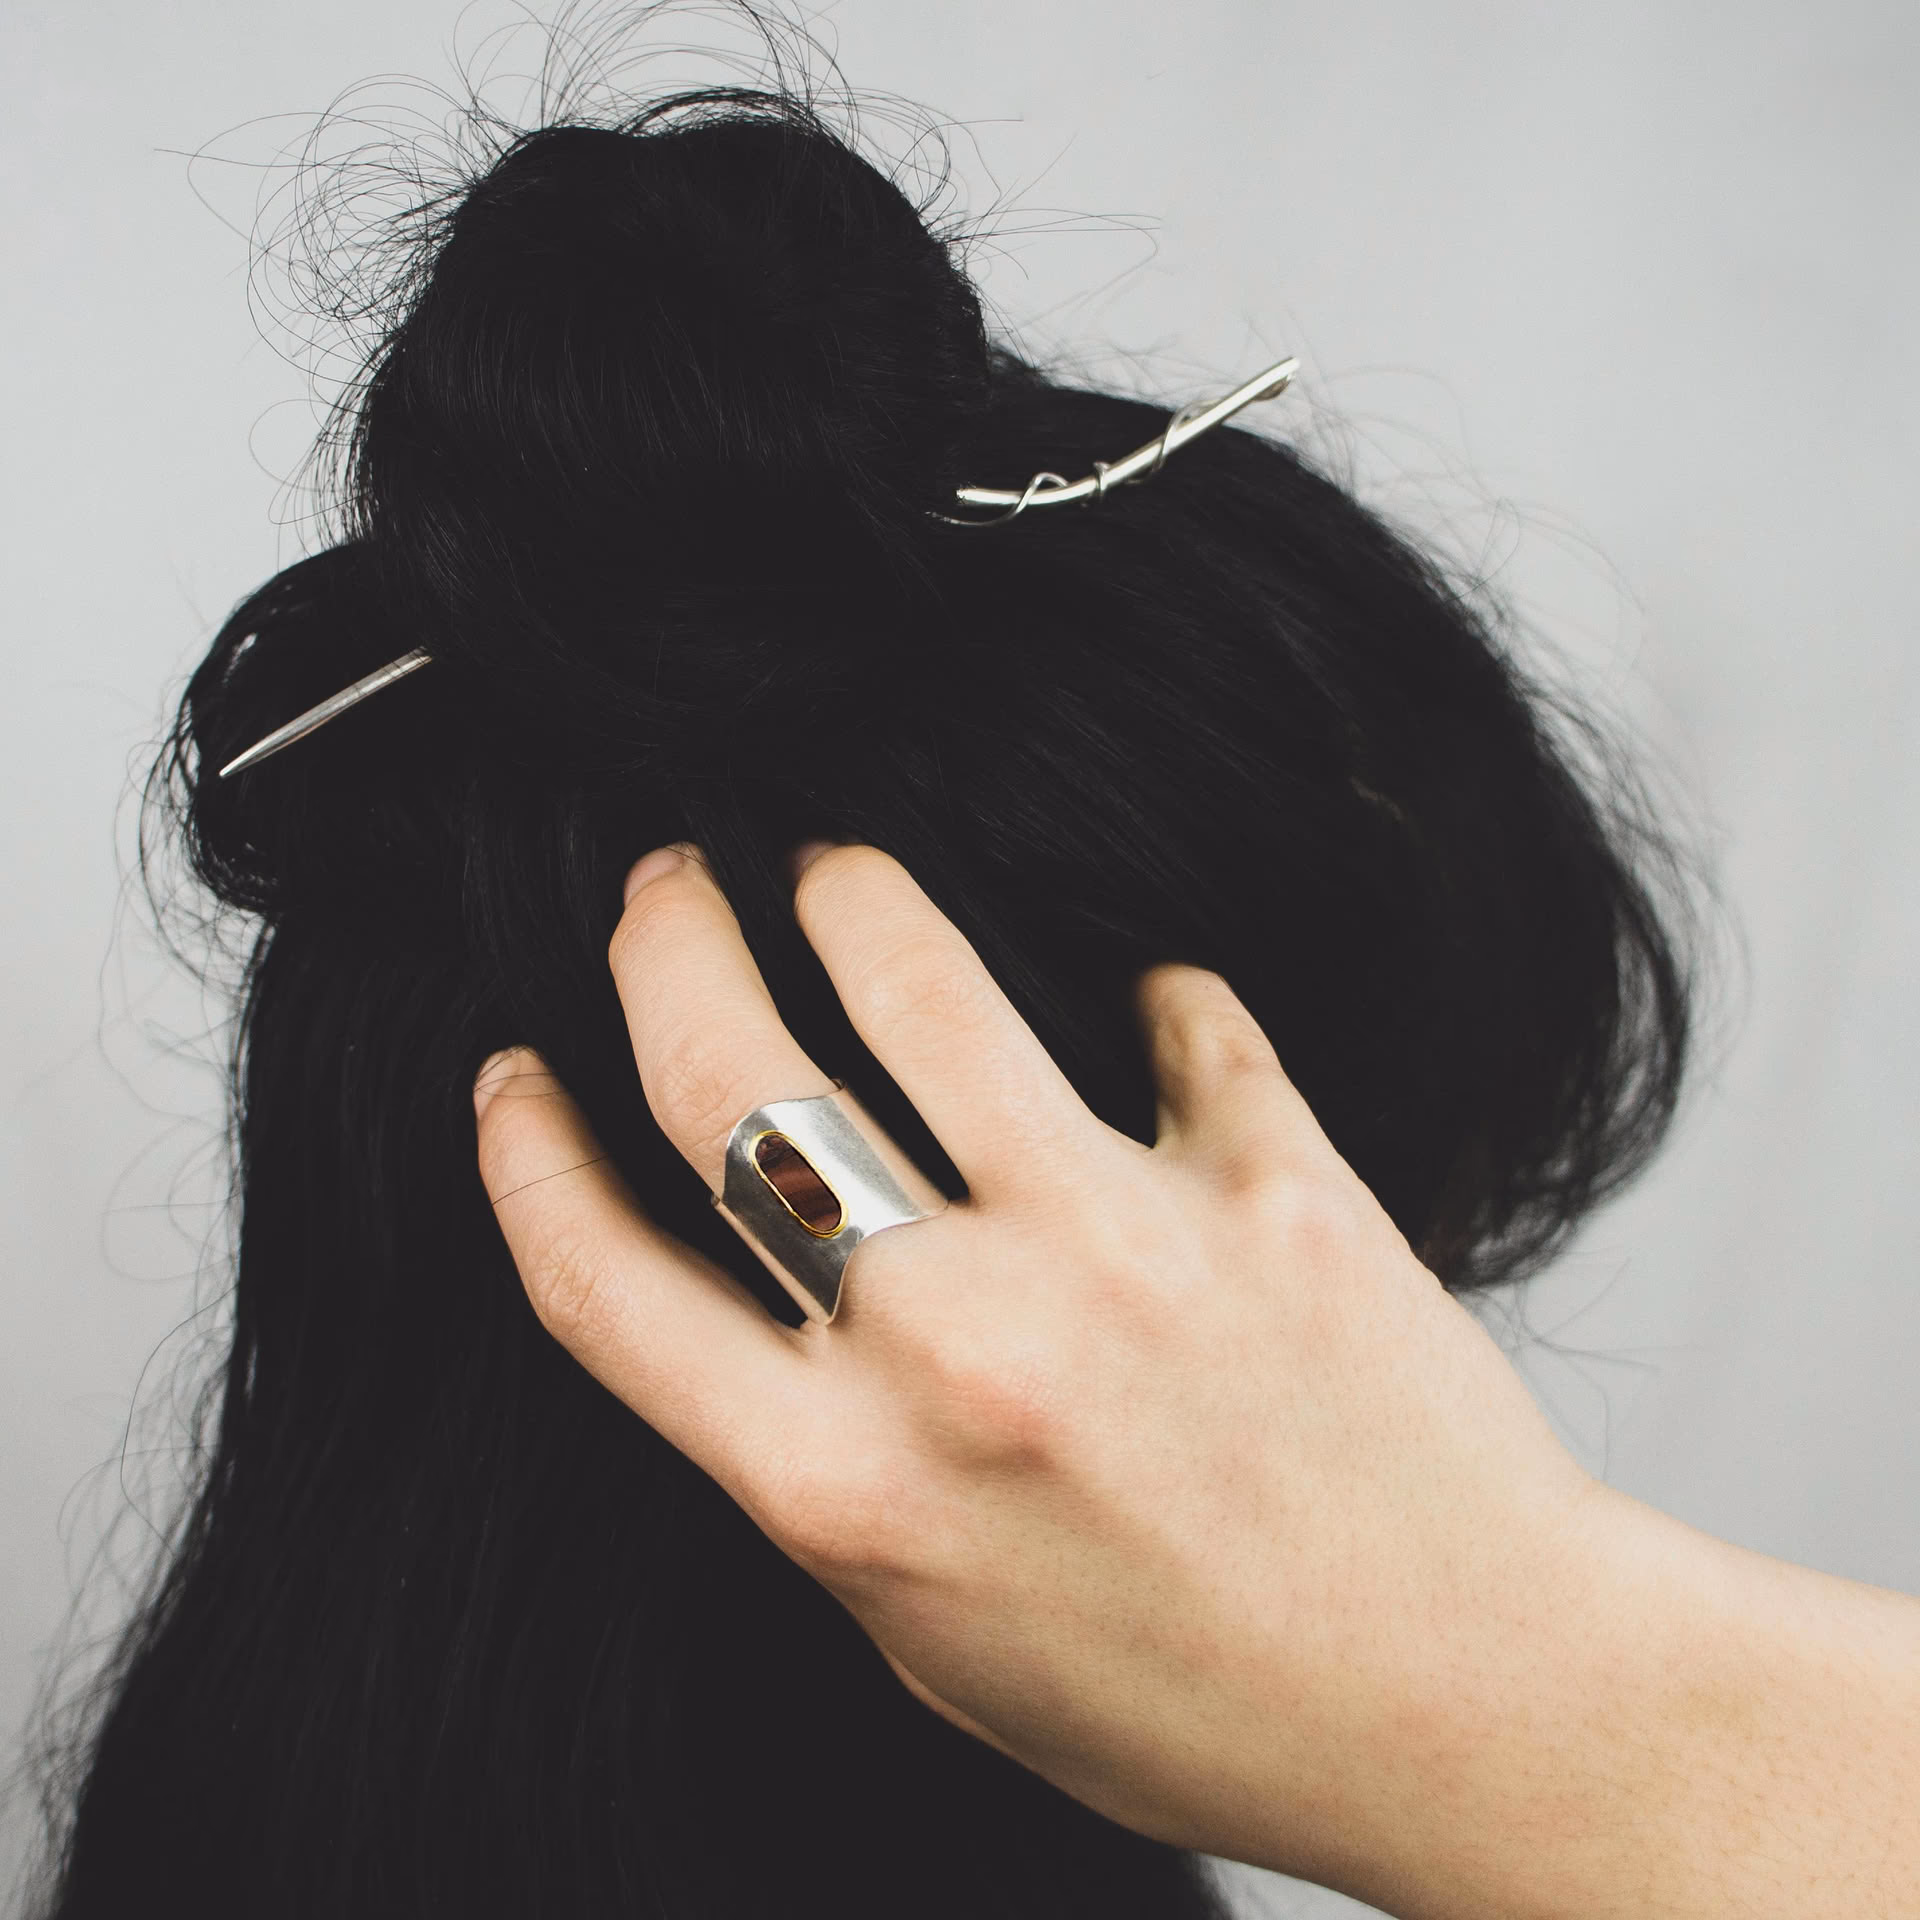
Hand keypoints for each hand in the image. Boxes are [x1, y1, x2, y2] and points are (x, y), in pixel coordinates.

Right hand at [473, 843, 1919, 1919]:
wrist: (1469, 1700)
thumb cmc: (1198, 1692)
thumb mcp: (938, 1639)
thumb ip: (824, 1468)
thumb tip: (757, 1297)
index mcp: (845, 1487)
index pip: (599, 1278)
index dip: (523, 1152)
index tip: (516, 1078)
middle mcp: (958, 1350)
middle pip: (726, 1077)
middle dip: (661, 940)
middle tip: (665, 886)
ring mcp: (1118, 1248)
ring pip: (917, 977)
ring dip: (847, 888)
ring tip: (833, 865)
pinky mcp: (1267, 1183)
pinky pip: (1181, 1021)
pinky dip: (1154, 1002)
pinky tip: (1146, 1009)